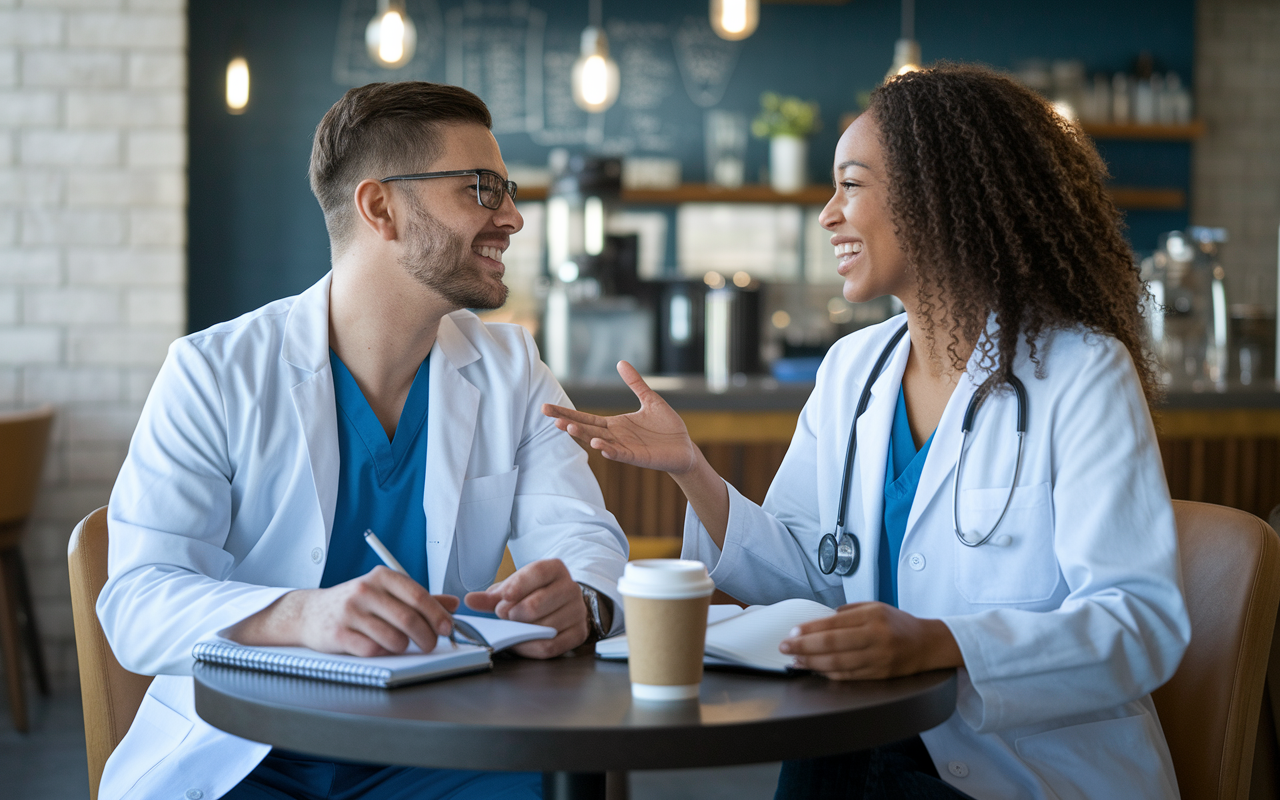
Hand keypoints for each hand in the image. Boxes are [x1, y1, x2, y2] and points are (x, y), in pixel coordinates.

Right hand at [225, 566, 459, 656]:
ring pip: (393, 638)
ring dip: (404, 647)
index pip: (417, 595)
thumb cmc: (355, 603)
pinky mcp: (338, 633)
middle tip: (430, 644)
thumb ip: (419, 598)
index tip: (448, 627)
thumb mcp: (385, 593)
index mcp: (381, 577)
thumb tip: (453, 604)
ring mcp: (350, 612)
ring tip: (401, 645)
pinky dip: (383, 653)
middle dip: (426, 637)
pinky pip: (373, 649)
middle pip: (408, 619)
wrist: (310, 612)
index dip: (437, 614)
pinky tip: (381, 648)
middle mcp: (365, 590)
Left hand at [463, 559, 585, 657]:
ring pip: (543, 627)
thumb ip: (492, 596)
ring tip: (513, 628)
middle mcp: (571, 588)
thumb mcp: (514, 589)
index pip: (538, 572)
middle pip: (538, 603)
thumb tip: (469, 600)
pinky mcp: (579, 633)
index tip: (502, 599)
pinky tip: (520, 642)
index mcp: (555, 569)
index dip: (517, 586)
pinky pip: (551, 646)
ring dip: (522, 632)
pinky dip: (530, 648)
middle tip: (505, 616)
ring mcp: (577, 611)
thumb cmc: (534, 594)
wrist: (562, 605)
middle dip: (514, 614)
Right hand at [542, 360, 699, 474]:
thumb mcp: (650, 399)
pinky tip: (598, 446)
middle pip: (586, 429)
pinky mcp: (638, 457)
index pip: (586, 418)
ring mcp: (625, 448)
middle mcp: (616, 437)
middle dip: (568, 424)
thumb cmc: (666, 426)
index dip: (567, 414)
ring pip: (600, 442)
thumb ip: (635, 383)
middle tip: (549, 418)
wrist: (685, 446)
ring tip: (568, 428)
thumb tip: (621, 362)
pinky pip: (621, 454)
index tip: (547, 408)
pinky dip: (610, 451)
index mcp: (615, 424)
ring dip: (584, 436)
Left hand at [778, 602, 963, 679]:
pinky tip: (816, 670)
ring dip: (812, 664)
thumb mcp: (874, 607)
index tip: (792, 633)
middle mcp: (875, 637)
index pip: (833, 624)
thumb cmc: (897, 623)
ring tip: (796, 661)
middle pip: (832, 644)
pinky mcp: (880, 675)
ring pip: (838, 664)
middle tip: (785, 648)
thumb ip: (847, 613)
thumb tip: (819, 622)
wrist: (927, 644)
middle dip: (804, 647)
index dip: (809, 630)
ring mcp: (878, 658)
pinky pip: (849, 676)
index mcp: (872, 616)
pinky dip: (829, 674)